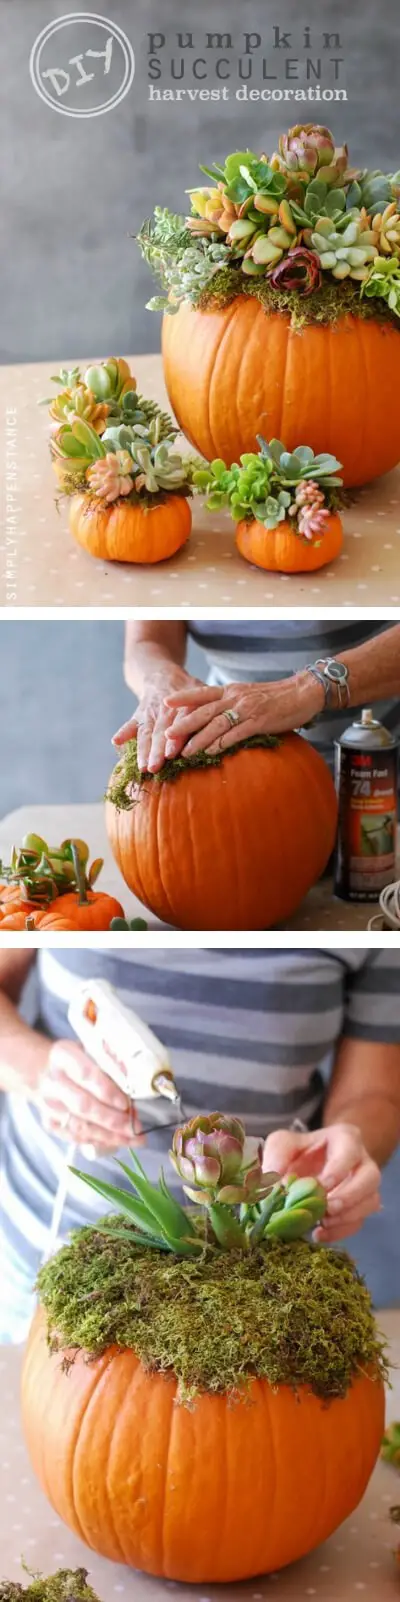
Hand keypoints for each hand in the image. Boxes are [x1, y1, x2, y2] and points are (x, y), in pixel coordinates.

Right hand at [37, 1040, 141, 1150]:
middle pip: (83, 1105)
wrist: (42, 1071)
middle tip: (135, 1127)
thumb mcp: (90, 1050)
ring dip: (109, 1135)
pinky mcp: (50, 1123)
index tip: (126, 1103)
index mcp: (63, 1056)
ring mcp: (49, 1105)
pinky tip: (117, 1141)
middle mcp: (53, 1082)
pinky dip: (98, 1141)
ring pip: (80, 1126)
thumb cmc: (75, 1060)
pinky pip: (76, 1137)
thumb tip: (135, 1085)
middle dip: (112, 1119)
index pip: (86, 1075)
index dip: (107, 1091)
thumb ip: (110, 1065)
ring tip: (133, 1139)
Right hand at [112, 668, 203, 772]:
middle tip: (154, 767)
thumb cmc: (189, 689)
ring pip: (145, 733)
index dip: (174, 739)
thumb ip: (210, 705)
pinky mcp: (138, 715)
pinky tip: (116, 741)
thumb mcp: (201, 691)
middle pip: (159, 732)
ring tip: (141, 766)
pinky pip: (130, 724)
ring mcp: (149, 713)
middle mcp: (164, 710)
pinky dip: (124, 732)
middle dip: (156, 751)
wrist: (162, 674)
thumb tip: (227, 718)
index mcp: (181, 705)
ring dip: (142, 750)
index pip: (178, 724)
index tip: (170, 754)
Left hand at [164, 672, 323, 758]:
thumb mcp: (248, 695)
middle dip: (183, 725)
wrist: (303, 692)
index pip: (201, 693)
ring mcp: (246, 709)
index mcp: (230, 690)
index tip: (164, 703)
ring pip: (216, 725)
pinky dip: (221, 744)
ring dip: (198, 740)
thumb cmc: (275, 697)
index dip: (182, 697)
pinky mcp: (259, 721)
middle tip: (166, 737)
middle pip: (203, 711)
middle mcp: (235, 697)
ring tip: (183, 753)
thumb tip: (213, 716)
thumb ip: (230, 703)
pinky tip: (210, 753)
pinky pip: (236, 734)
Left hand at [262, 1123, 380, 1241]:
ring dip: (347, 1217)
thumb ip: (277, 1157)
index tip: (322, 1186)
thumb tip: (274, 1186)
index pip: (350, 1152)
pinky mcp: (359, 1208)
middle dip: (350, 1196)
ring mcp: (364, 1186)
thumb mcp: (283, 1144)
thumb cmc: (298, 1151)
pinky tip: (319, 1234)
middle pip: (370, 1178)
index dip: (339, 1170)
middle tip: (327, 1209)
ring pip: (370, 1202)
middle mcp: (362, 1162)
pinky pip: (358, 1222)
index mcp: (346, 1139)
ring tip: (322, 1224)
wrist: (305, 1166)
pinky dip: (340, 1231)